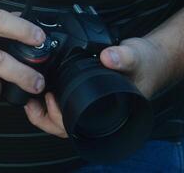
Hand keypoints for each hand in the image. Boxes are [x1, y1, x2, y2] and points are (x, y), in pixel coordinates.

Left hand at [24, 37, 167, 137]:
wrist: (152, 59)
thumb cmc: (147, 64)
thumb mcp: (136, 57)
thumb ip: (124, 58)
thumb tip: (108, 57)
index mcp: (109, 112)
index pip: (80, 126)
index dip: (60, 118)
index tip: (51, 98)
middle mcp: (98, 112)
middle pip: (66, 127)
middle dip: (44, 118)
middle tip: (31, 103)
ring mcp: (92, 104)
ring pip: (64, 117)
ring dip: (45, 111)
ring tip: (32, 98)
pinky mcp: (88, 94)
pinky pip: (67, 104)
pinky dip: (53, 101)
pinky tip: (45, 89)